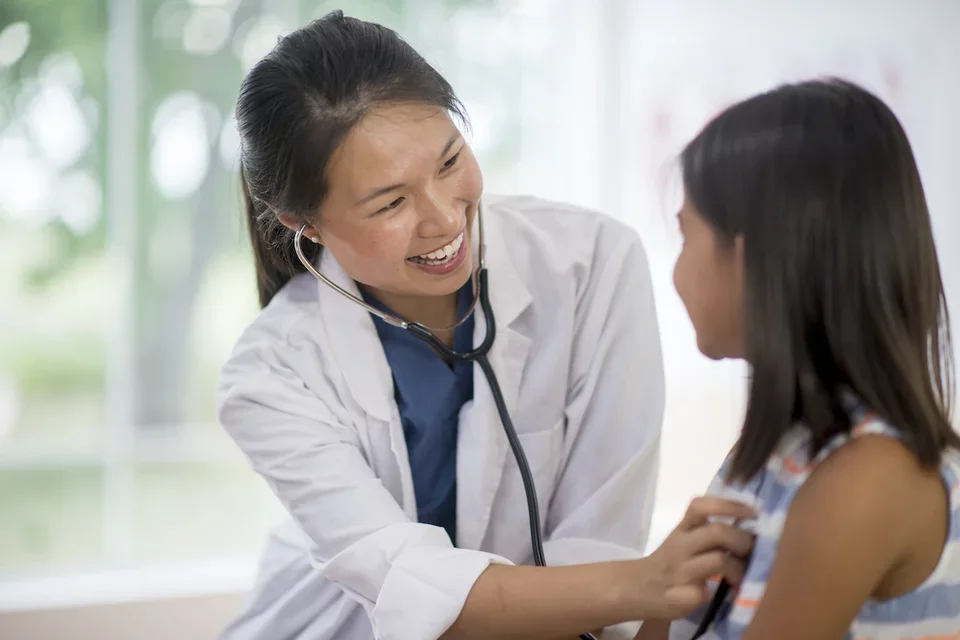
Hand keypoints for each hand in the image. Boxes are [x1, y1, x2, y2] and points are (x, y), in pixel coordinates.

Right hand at [636, 497, 754, 619]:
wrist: (638, 588)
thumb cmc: (671, 562)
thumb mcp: (684, 539)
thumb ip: (709, 532)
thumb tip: (750, 529)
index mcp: (682, 529)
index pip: (700, 507)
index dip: (727, 505)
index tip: (752, 512)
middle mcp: (680, 546)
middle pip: (717, 532)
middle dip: (743, 541)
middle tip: (750, 552)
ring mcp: (679, 572)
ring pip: (718, 560)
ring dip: (738, 569)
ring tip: (739, 577)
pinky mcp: (678, 597)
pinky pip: (702, 593)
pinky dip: (713, 594)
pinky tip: (714, 596)